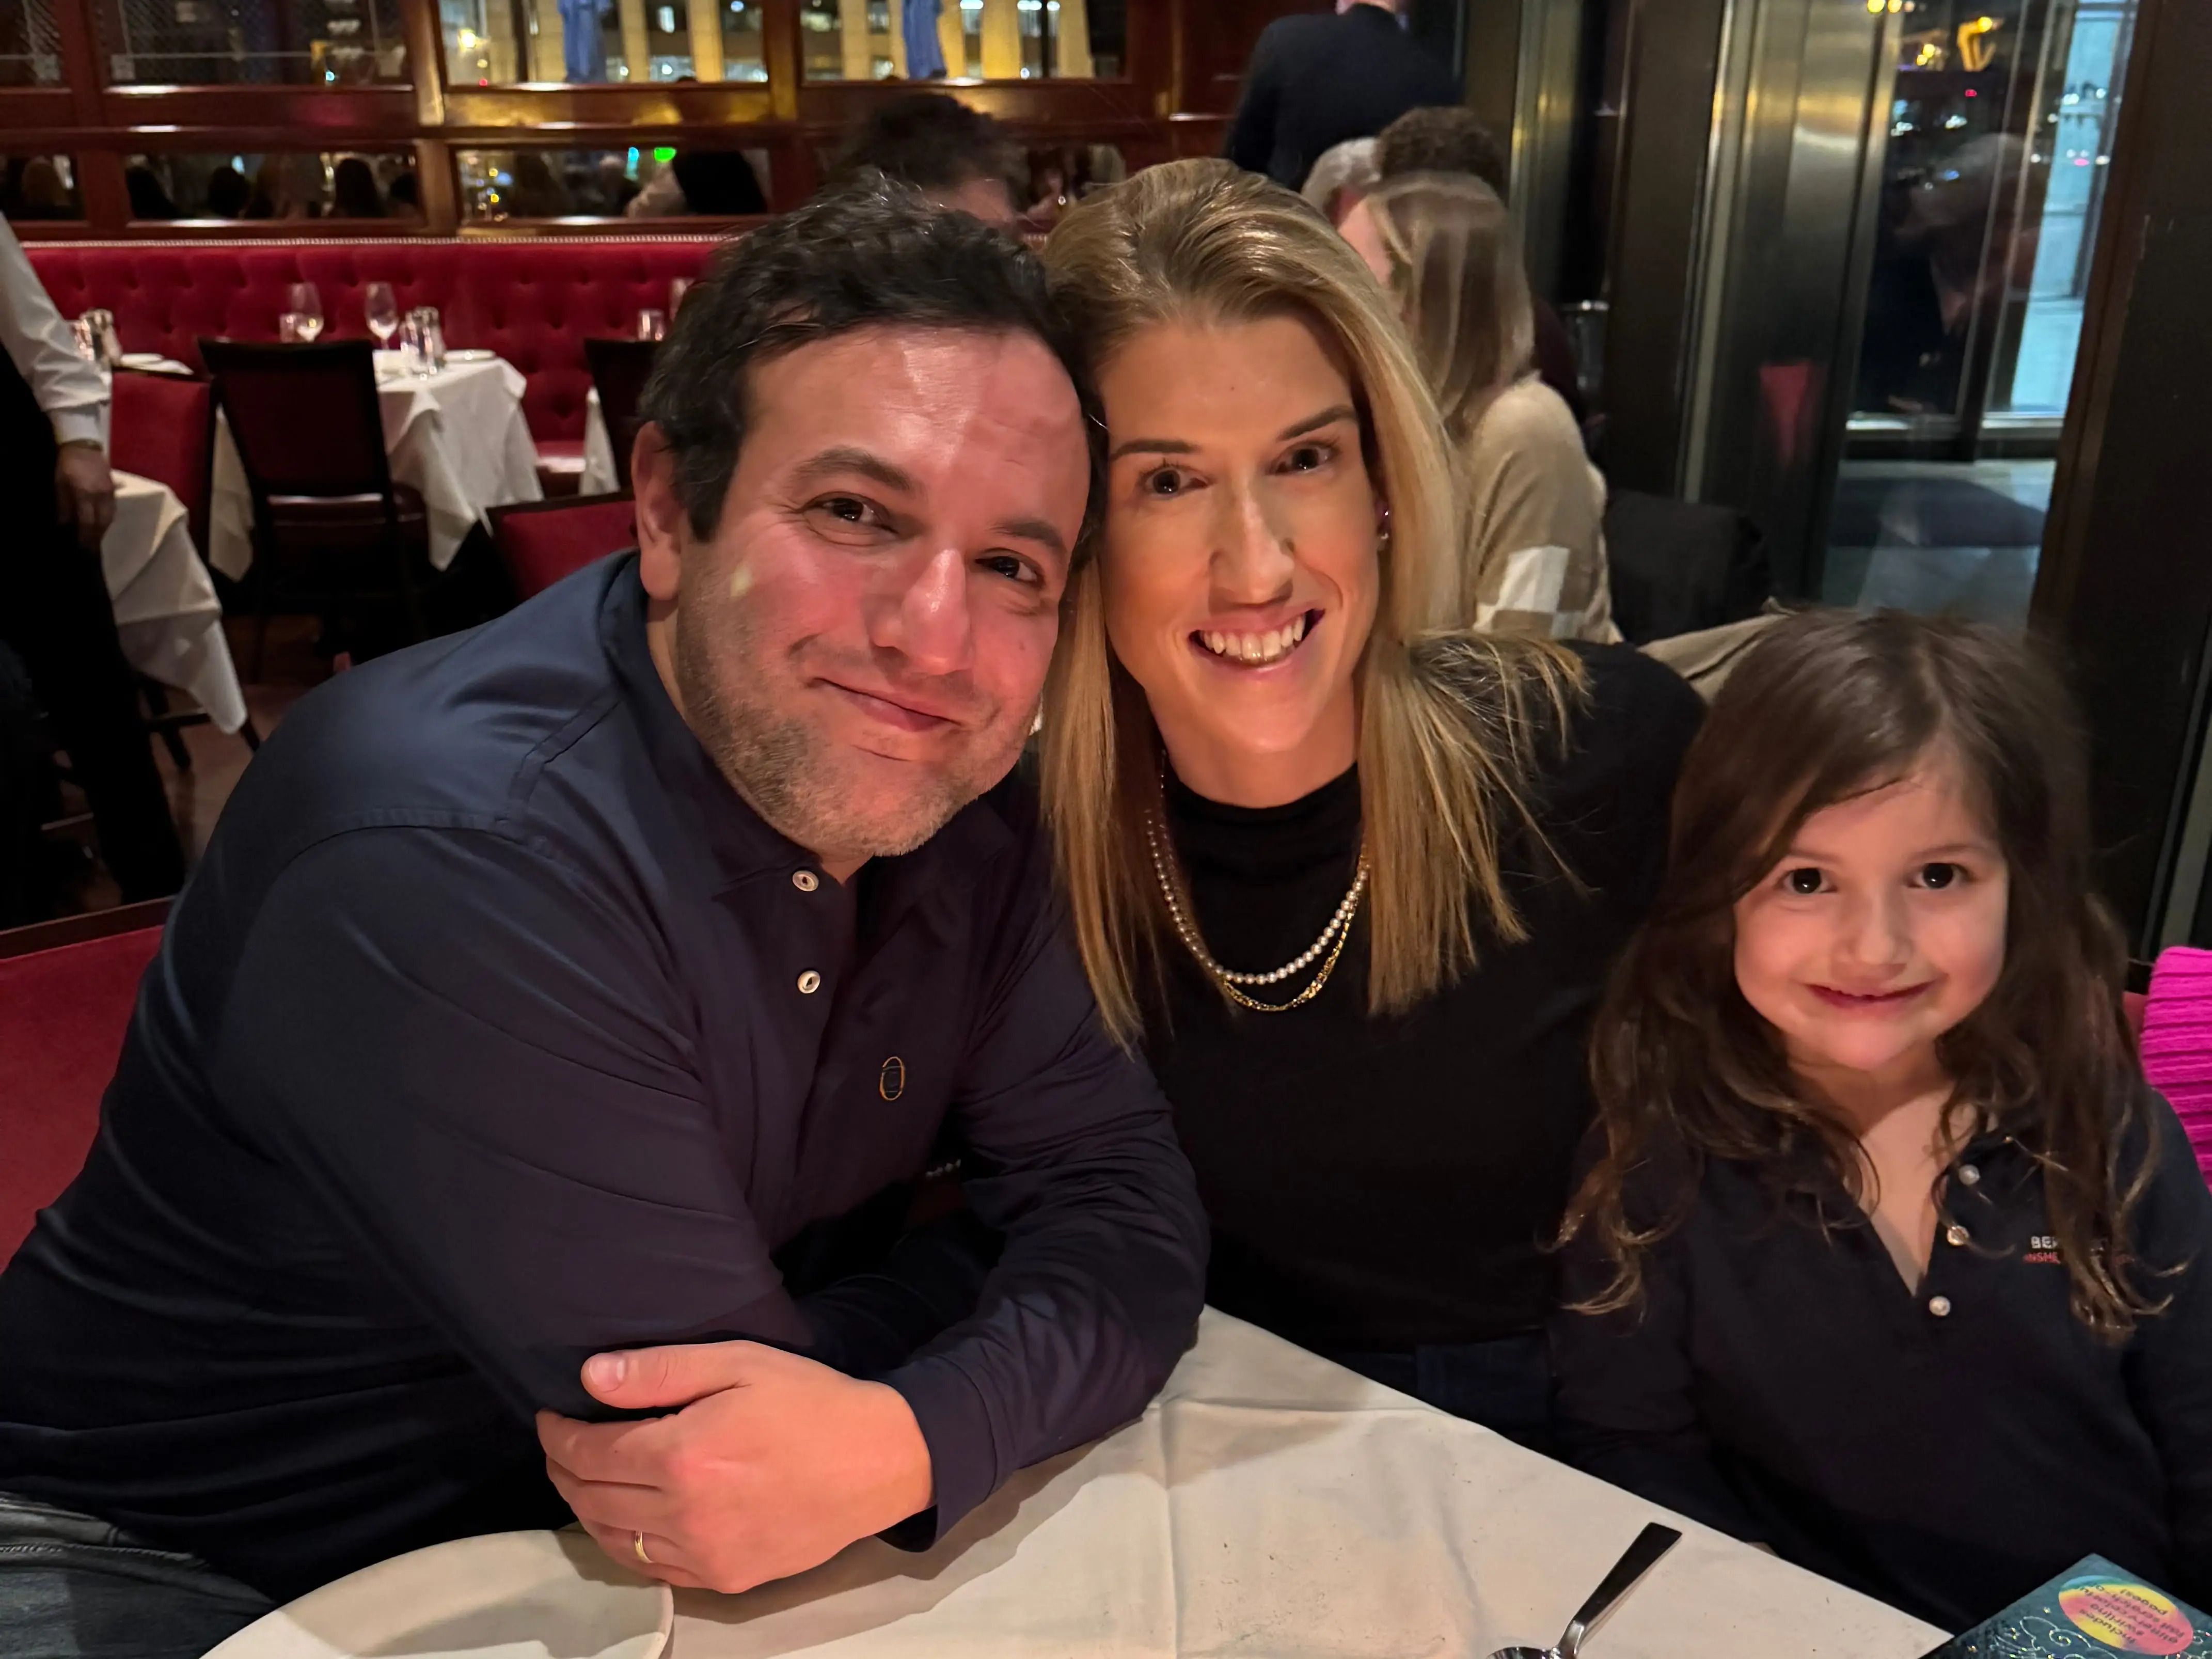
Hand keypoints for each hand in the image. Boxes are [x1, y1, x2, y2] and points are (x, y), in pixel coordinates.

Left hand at [54, 442, 114, 551]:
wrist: (83, 444)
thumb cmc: (67, 464)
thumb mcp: (59, 484)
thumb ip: (63, 505)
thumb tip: (63, 526)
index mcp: (85, 494)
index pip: (87, 522)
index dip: (84, 538)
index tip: (81, 550)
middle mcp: (100, 496)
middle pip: (101, 524)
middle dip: (95, 538)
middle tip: (90, 551)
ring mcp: (109, 493)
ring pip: (109, 518)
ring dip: (102, 531)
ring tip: (95, 540)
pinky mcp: (113, 490)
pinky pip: (112, 510)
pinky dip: (106, 520)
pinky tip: (101, 524)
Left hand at [537, 1341, 934, 1593]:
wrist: (878, 1462)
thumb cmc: (810, 1402)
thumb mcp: (738, 1363)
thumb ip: (661, 1371)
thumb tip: (590, 1378)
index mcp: (682, 1457)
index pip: (588, 1455)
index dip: (558, 1435)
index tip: (550, 1416)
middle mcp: (684, 1515)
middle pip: (592, 1499)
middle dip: (564, 1469)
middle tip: (561, 1443)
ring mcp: (704, 1555)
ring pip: (615, 1541)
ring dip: (587, 1508)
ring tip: (584, 1479)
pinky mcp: (725, 1579)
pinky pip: (653, 1569)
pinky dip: (626, 1544)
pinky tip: (628, 1519)